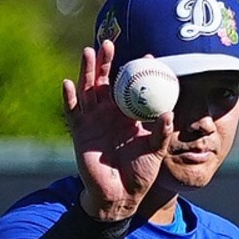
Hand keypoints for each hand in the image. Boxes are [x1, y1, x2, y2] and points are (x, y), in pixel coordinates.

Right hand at [63, 40, 173, 221]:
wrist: (122, 196)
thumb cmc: (141, 173)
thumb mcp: (156, 150)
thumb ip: (162, 132)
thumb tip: (170, 113)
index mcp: (130, 114)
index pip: (132, 87)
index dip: (137, 72)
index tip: (147, 57)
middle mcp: (110, 113)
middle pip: (105, 81)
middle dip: (106, 62)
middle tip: (110, 43)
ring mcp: (94, 121)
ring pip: (88, 90)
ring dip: (87, 71)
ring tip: (89, 52)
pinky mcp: (80, 132)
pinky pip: (73, 112)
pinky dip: (69, 97)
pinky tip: (68, 83)